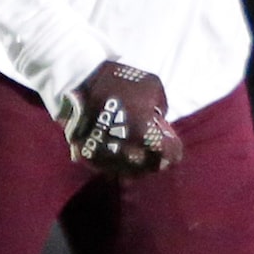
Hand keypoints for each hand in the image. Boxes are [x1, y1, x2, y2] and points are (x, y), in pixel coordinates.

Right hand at [58, 61, 184, 177]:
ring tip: (137, 158)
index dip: (173, 151)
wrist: (79, 81)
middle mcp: (127, 151)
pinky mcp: (89, 156)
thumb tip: (160, 119)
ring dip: (135, 167)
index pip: (169, 154)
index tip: (173, 149)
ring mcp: (106, 156)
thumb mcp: (152, 85)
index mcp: (145, 135)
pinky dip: (115, 164)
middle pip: (148, 168)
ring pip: (127, 172)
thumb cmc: (118, 81)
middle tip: (157, 156)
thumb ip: (161, 106)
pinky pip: (106, 167)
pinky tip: (118, 156)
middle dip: (155, 161)